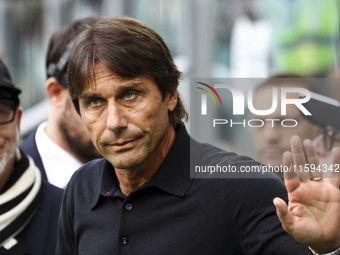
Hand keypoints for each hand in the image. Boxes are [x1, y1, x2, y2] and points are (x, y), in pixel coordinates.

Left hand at [273, 135, 339, 252]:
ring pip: (315, 168)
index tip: (287, 153)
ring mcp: (319, 188)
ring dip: (312, 155)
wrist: (324, 239)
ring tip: (308, 141)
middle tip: (295, 138)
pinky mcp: (333, 192)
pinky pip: (335, 175)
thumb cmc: (305, 233)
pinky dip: (335, 164)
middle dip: (298, 153)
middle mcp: (306, 187)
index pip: (290, 176)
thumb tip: (275, 200)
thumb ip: (283, 214)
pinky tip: (335, 151)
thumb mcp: (292, 226)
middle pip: (301, 167)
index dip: (289, 165)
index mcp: (294, 193)